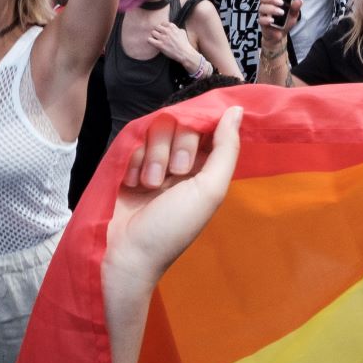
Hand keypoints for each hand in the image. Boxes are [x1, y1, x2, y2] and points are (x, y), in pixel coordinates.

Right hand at [107, 106, 242, 295]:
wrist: (126, 253)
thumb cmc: (173, 228)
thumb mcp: (210, 190)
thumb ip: (226, 148)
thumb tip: (237, 109)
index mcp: (207, 166)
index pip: (210, 124)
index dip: (203, 125)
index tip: (199, 140)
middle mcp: (183, 159)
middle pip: (182, 122)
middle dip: (177, 146)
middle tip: (175, 174)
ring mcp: (156, 160)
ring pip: (156, 128)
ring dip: (153, 156)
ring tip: (149, 185)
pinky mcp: (130, 163)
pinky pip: (134, 141)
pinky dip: (134, 161)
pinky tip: (132, 184)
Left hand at [144, 20, 198, 66]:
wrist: (184, 53)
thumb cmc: (184, 44)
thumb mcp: (182, 32)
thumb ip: (176, 28)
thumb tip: (174, 27)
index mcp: (172, 27)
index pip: (162, 23)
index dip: (162, 27)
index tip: (163, 31)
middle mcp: (167, 31)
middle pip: (156, 27)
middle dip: (158, 31)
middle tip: (159, 36)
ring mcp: (163, 38)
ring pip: (153, 32)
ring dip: (154, 36)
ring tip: (157, 40)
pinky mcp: (160, 45)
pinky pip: (149, 40)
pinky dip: (150, 41)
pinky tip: (153, 43)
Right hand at [257, 0, 302, 45]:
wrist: (279, 35)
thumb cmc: (285, 21)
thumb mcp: (293, 14)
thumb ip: (295, 7)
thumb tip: (299, 0)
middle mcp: (268, 4)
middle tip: (281, 2)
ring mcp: (264, 13)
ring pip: (262, 7)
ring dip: (271, 9)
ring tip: (280, 12)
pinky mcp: (262, 22)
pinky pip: (261, 19)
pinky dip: (267, 19)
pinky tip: (272, 21)